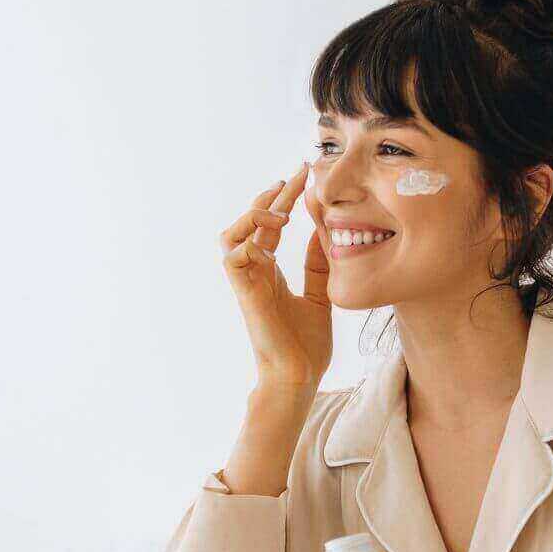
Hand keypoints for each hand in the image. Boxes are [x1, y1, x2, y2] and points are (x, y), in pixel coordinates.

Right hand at [219, 162, 331, 390]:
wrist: (299, 376)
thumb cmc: (306, 344)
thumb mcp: (320, 294)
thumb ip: (317, 265)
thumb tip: (322, 231)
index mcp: (270, 271)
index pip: (271, 225)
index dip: (285, 198)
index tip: (305, 175)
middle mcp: (254, 273)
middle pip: (250, 222)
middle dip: (271, 195)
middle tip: (296, 175)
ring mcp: (247, 283)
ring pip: (230, 235)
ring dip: (252, 216)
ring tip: (280, 211)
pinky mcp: (245, 295)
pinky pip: (233, 259)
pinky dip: (248, 243)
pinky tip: (270, 239)